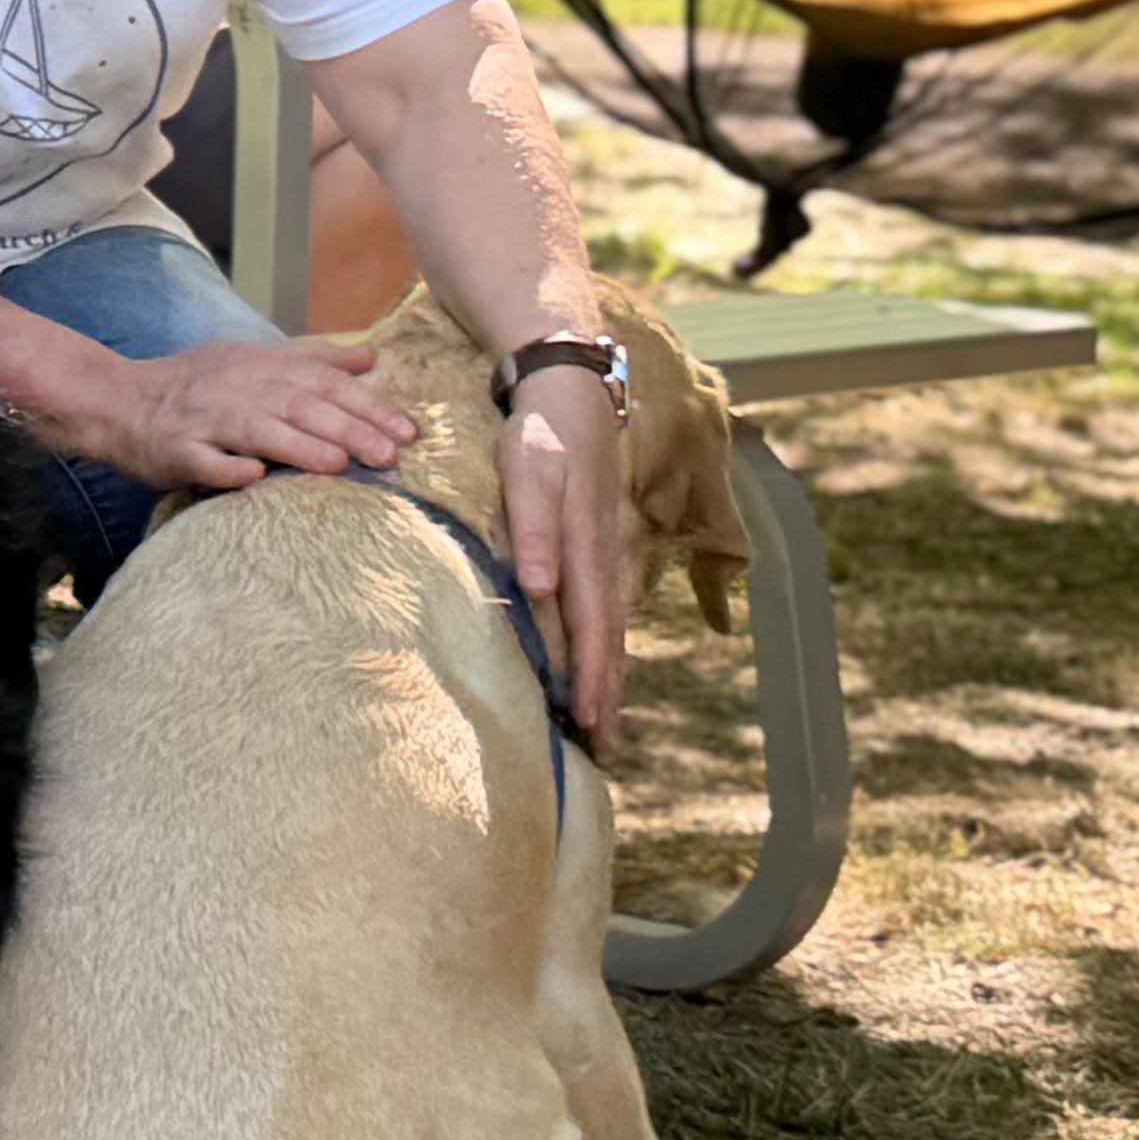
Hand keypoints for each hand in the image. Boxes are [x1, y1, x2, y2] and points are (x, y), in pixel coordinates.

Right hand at [94, 332, 415, 490]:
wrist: (119, 401)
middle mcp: (237, 389)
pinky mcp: (176, 450)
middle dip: (348, 429)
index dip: (368, 406)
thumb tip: (371, 357)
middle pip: (299, 406)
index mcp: (261, 366)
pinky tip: (252, 478)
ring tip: (339, 465)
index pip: (324, 383)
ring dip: (298, 447)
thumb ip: (314, 359)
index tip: (408, 431)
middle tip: (391, 455)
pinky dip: (227, 468)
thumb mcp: (254, 361)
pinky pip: (203, 461)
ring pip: (257, 431)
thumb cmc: (196, 386)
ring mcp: (205, 420)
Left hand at [503, 380, 634, 741]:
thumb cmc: (541, 433)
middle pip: (609, 636)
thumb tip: (540, 586)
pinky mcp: (596, 545)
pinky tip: (598, 665)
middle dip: (607, 691)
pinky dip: (604, 644)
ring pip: (610, 625)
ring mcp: (604, 552)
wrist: (571, 393)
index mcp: (586, 546)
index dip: (592, 675)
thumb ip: (532, 525)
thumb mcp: (528, 469)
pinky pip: (603, 606)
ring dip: (609, 674)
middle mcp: (602, 556)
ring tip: (604, 721)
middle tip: (604, 745)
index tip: (590, 719)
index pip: (592, 626)